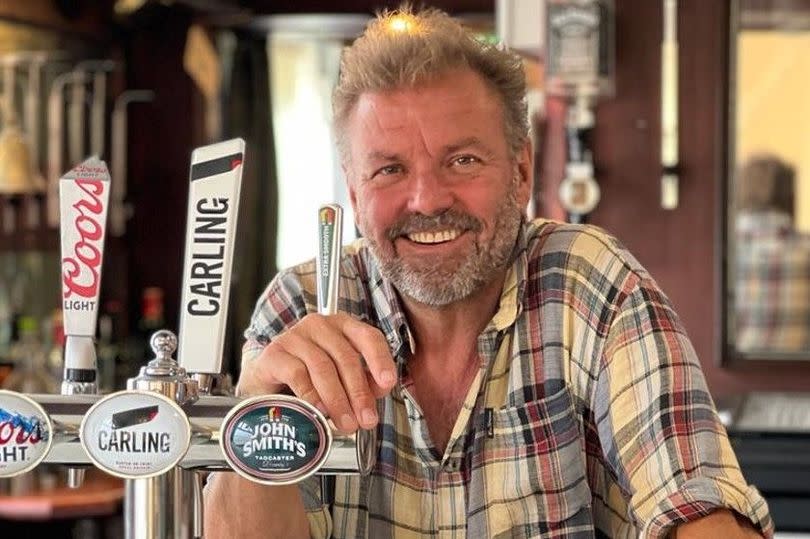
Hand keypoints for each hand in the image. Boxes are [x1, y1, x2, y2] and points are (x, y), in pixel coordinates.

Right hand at [237, 313, 397, 432]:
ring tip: (345, 423)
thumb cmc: (310, 378)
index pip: (368, 337)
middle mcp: (320, 325)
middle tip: (365, 419)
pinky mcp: (274, 353)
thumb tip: (377, 392)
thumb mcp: (342, 379)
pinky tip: (319, 410)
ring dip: (337, 399)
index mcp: (343, 327)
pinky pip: (297, 373)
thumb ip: (363, 383)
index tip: (387, 383)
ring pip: (323, 366)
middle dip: (359, 392)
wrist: (268, 381)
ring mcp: (295, 336)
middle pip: (346, 357)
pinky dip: (312, 395)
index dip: (380, 360)